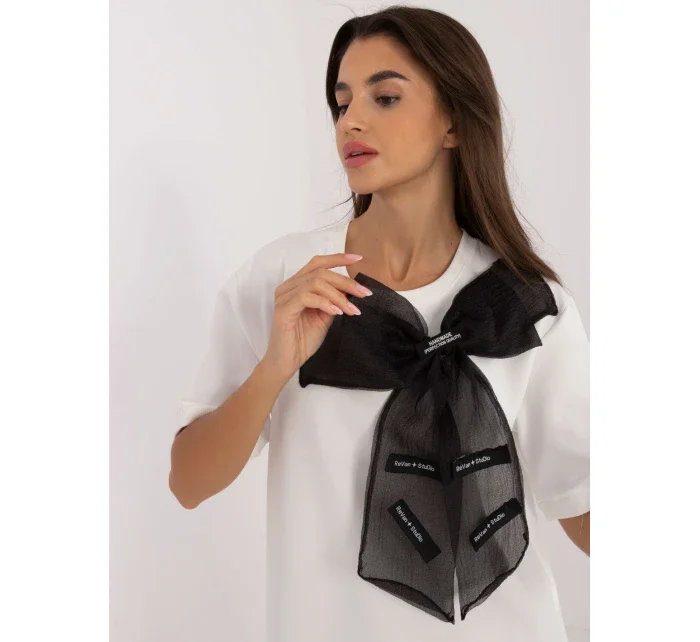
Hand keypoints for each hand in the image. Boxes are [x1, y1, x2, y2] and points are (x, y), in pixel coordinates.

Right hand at [261, 252, 372, 381]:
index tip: (359, 259)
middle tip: (364, 294)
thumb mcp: (326, 316)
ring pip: (315, 283)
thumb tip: (352, 288)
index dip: (338, 258)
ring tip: (352, 309)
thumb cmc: (303, 339)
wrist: (288, 361)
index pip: (317, 263)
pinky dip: (325, 303)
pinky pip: (307, 297)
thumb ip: (335, 300)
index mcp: (297, 285)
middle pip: (320, 272)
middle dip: (346, 281)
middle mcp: (288, 287)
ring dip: (338, 295)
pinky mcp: (283, 309)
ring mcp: (284, 297)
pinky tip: (336, 312)